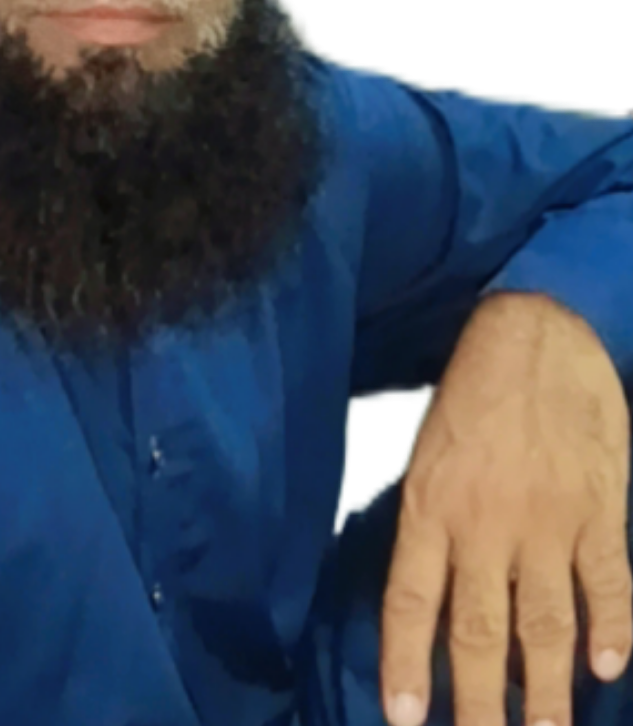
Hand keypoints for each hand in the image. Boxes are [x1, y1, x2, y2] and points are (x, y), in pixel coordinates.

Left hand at [379, 292, 631, 725]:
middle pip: (481, 633)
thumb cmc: (476, 391)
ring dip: (548, 691)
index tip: (405, 722)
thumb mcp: (432, 452)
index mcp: (433, 503)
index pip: (413, 600)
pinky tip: (609, 668)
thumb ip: (435, 527)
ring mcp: (547, 518)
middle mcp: (486, 521)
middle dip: (482, 707)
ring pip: (545, 624)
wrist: (539, 330)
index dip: (407, 664)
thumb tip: (434, 603)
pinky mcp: (599, 508)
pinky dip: (612, 628)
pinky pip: (607, 581)